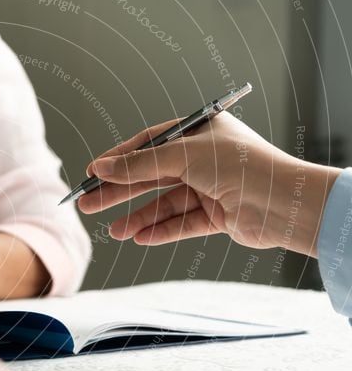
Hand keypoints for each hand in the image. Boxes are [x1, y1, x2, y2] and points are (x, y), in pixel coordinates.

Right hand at [77, 114, 340, 257]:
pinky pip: (181, 223)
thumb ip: (138, 164)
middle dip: (119, 191)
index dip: (118, 159)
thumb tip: (101, 168)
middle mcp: (205, 158)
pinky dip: (160, 231)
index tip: (92, 173)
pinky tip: (138, 238)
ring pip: (164, 203)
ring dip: (138, 217)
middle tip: (88, 203)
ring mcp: (211, 187)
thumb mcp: (181, 156)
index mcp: (199, 132)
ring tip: (112, 231)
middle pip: (151, 175)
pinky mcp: (218, 214)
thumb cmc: (241, 166)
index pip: (149, 143)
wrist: (283, 202)